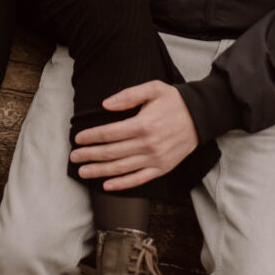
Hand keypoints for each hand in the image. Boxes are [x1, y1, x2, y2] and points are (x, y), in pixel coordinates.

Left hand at [70, 80, 198, 190]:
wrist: (201, 117)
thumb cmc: (174, 101)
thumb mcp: (153, 89)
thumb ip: (128, 95)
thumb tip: (105, 105)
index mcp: (143, 124)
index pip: (109, 133)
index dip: (92, 136)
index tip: (79, 138)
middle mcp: (147, 144)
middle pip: (111, 152)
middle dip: (90, 155)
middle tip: (74, 156)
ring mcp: (155, 159)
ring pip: (121, 168)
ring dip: (99, 171)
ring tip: (83, 172)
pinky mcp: (162, 168)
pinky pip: (139, 179)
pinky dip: (122, 184)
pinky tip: (107, 185)